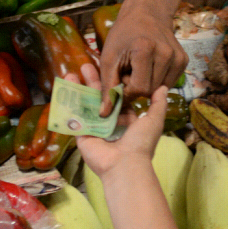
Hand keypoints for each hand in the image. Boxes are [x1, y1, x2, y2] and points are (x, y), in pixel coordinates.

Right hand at [64, 63, 166, 179]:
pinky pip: (74, 116)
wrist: (124, 164)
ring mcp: (94, 127)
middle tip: (86, 65)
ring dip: (78, 88)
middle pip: (99, 97)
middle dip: (93, 81)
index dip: (112, 83)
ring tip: (72, 71)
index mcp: (127, 119)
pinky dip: (68, 102)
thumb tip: (163, 87)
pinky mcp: (82, 133)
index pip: (118, 97)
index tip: (107, 67)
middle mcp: (110, 122)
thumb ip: (158, 104)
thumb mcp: (154, 120)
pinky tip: (63, 87)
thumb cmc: (140, 142)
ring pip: (85, 104)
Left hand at [98, 5, 186, 116]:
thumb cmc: (123, 35)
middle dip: (137, 88)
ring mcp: (178, 57)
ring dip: (147, 85)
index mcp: (145, 49)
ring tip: (140, 68)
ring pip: (160, 89)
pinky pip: (168, 83)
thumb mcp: (109, 57)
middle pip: (150, 91)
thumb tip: (104, 114)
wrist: (147, 14)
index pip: (139, 88)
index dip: (127, 91)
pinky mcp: (184, 60)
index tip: (120, 80)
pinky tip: (151, 67)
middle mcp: (166, 53)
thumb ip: (107, 86)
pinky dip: (157, 80)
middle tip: (129, 72)